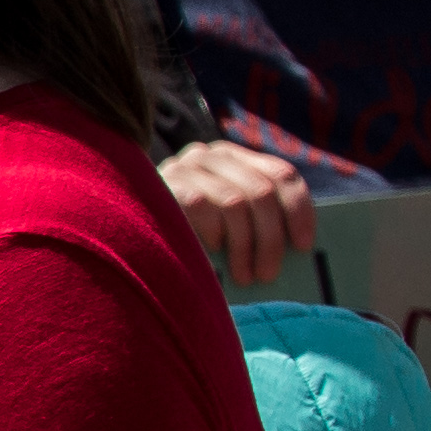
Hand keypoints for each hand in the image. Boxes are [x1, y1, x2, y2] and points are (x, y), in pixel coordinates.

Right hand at [159, 138, 311, 287]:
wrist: (126, 228)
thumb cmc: (189, 231)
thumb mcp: (228, 217)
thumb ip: (256, 217)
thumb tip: (300, 245)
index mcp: (237, 158)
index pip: (282, 174)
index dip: (299, 210)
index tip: (304, 245)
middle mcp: (212, 155)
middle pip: (262, 192)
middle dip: (271, 238)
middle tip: (269, 273)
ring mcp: (186, 165)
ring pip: (236, 202)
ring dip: (245, 246)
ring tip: (247, 276)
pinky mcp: (165, 182)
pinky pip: (203, 206)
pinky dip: (212, 234)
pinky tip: (212, 251)